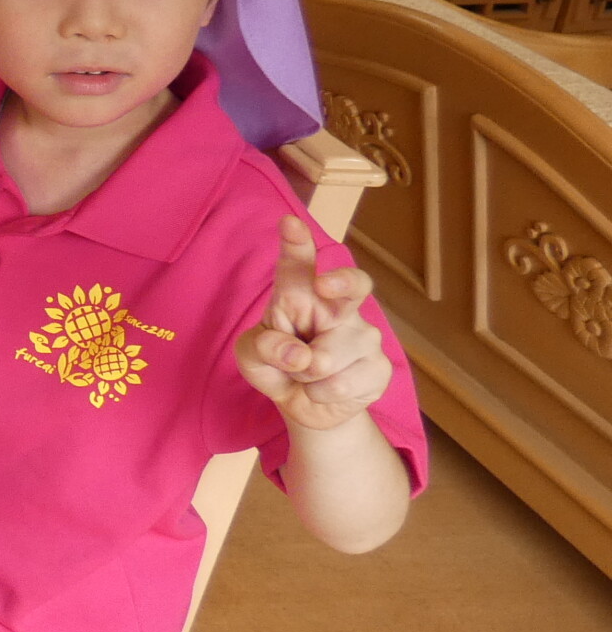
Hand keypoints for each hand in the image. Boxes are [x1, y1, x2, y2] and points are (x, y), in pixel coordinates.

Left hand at [234, 215, 392, 430]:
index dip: (297, 244)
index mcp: (300, 294)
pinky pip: (339, 385)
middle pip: (353, 285)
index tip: (289, 223)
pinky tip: (323, 389)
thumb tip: (298, 354)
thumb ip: (262, 349)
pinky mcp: (379, 367)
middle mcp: (337, 307)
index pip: (299, 265)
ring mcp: (363, 336)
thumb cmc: (277, 367)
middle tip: (324, 285)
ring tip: (305, 374)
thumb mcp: (251, 357)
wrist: (307, 407)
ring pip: (326, 359)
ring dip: (304, 376)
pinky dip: (319, 393)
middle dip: (342, 281)